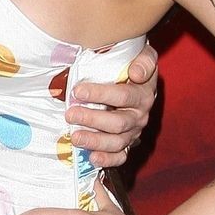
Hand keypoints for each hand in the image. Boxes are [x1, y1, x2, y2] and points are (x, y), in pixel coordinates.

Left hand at [64, 45, 157, 164]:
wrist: (137, 78)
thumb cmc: (133, 65)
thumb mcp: (143, 55)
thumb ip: (144, 60)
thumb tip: (136, 73)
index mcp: (143, 94)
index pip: (123, 96)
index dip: (100, 94)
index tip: (78, 91)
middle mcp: (140, 115)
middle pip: (118, 122)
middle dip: (92, 119)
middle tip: (70, 114)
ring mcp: (133, 132)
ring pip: (117, 142)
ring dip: (95, 141)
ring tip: (75, 137)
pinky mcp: (127, 144)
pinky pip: (120, 157)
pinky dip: (107, 159)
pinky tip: (92, 158)